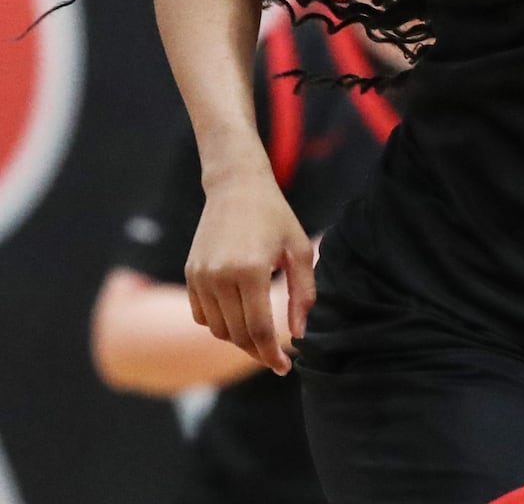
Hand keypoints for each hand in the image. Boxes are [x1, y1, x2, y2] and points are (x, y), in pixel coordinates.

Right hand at [185, 168, 314, 374]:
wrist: (236, 188)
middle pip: (237, 334)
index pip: (258, 329)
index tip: (284, 368)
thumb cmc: (275, 217)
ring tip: (261, 337)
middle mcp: (220, 277)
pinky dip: (220, 324)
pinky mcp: (190, 274)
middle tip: (276, 359)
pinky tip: (240, 318)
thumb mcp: (299, 250)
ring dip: (239, 339)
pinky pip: (202, 315)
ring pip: (218, 329)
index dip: (271, 354)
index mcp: (250, 270)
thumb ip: (302, 294)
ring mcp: (200, 277)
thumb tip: (298, 334)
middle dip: (257, 352)